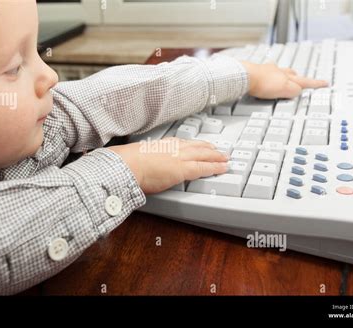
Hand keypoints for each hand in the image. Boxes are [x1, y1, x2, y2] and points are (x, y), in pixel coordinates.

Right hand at [109, 138, 228, 193]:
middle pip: (198, 147)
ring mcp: (180, 157)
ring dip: (217, 156)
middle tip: (220, 151)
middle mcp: (175, 148)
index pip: (184, 143)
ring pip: (204, 155)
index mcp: (164, 144)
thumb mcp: (141, 156)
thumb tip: (147, 165)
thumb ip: (149, 159)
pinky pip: (204, 168)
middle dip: (211, 149)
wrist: (127, 164)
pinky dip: (215, 167)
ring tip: (225, 158)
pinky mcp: (183, 169)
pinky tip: (223, 168)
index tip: (202, 145)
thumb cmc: (129, 163)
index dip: (196, 145)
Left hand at [240, 61, 327, 98]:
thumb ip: (294, 91)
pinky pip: (264, 74)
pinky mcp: (255, 73)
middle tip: (301, 79)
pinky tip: (263, 78)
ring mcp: (266, 71)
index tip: (325, 83)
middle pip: (291, 74)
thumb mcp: (285, 89)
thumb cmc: (262, 82)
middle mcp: (278, 72)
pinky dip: (267, 76)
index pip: (305, 81)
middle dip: (297, 77)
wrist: (245, 76)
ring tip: (283, 79)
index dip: (315, 83)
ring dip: (282, 76)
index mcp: (287, 77)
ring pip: (278, 72)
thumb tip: (298, 91)